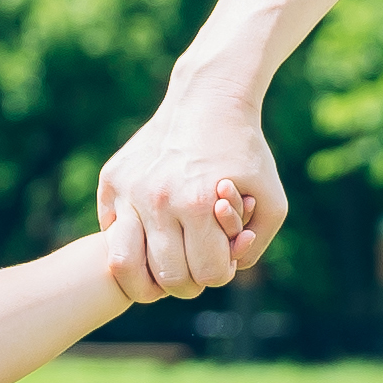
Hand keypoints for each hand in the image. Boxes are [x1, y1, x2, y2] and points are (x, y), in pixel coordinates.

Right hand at [93, 94, 284, 297]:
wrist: (207, 101)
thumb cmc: (244, 153)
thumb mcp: (272, 200)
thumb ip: (256, 245)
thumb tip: (226, 270)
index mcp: (198, 203)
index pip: (207, 274)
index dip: (220, 274)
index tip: (223, 257)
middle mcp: (158, 199)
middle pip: (168, 277)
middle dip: (189, 281)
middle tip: (196, 264)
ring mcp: (128, 189)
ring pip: (124, 266)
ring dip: (148, 275)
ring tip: (165, 264)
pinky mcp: (110, 181)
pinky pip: (111, 234)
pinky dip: (131, 241)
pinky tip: (151, 229)